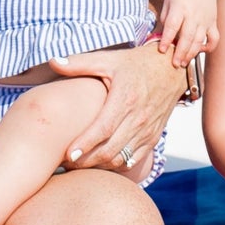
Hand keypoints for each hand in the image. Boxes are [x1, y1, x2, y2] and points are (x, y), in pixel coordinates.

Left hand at [53, 39, 185, 175]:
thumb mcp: (108, 59)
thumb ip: (79, 63)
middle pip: (110, 150)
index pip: (104, 129)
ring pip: (121, 159)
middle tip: (65, 163)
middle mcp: (138, 118)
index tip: (68, 155)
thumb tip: (52, 61)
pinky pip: (133, 160)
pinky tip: (100, 162)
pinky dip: (116, 166)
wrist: (171, 70)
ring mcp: (147, 130)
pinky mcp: (153, 138)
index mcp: (125, 99)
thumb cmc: (136, 64)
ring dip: (99, 166)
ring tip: (79, 164)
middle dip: (86, 161)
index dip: (85, 144)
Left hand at [155, 0, 218, 68]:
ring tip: (183, 62)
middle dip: (180, 52)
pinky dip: (209, 47)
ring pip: (200, 40)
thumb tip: (161, 37)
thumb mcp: (168, 1)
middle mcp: (193, 14)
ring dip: (191, 53)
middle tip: (174, 64)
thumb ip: (165, 19)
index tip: (162, 50)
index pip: (172, 25)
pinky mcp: (212, 23)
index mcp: (180, 7)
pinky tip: (200, 51)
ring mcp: (205, 20)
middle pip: (187, 36)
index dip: (167, 39)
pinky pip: (214, 38)